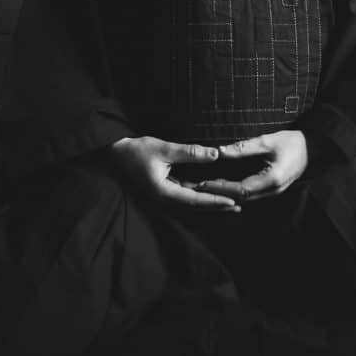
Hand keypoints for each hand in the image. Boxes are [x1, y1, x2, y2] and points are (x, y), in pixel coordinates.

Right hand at [108, 135, 241, 211]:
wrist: (116, 153)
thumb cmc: (137, 151)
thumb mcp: (164, 149)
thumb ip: (190, 152)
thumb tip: (215, 154)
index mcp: (163, 192)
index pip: (195, 200)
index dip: (214, 201)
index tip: (232, 202)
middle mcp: (165, 198)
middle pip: (196, 206)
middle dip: (217, 207)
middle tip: (239, 207)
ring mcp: (165, 196)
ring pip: (192, 203)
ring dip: (210, 203)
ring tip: (230, 203)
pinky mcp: (165, 190)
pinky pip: (186, 196)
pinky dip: (201, 196)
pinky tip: (212, 193)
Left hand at [191, 129, 308, 203]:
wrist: (313, 148)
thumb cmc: (292, 142)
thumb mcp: (267, 141)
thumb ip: (244, 147)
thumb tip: (220, 151)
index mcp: (272, 179)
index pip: (241, 189)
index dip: (221, 187)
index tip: (203, 183)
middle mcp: (272, 191)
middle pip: (241, 198)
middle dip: (218, 193)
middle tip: (198, 187)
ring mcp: (273, 192)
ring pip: (245, 199)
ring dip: (225, 194)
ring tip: (205, 187)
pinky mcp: (271, 189)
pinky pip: (250, 195)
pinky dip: (234, 192)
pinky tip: (222, 186)